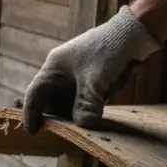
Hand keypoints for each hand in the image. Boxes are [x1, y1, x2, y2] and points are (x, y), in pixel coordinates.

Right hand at [20, 5, 160, 132]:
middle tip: (60, 132)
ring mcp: (76, 75)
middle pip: (49, 99)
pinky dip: (83, 109)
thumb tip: (83, 126)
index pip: (35, 93)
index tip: (33, 132)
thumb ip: (87, 106)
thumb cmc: (109, 52)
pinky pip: (81, 99)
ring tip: (79, 126)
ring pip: (67, 101)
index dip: (31, 113)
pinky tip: (91, 117)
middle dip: (54, 116)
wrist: (135, 34)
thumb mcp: (96, 82)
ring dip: (71, 114)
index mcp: (54, 67)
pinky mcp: (91, 79)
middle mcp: (62, 71)